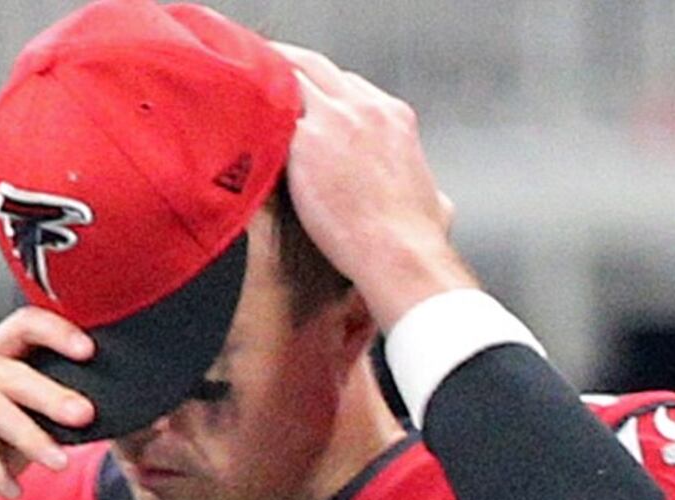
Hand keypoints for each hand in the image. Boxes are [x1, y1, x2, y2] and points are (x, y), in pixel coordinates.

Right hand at [0, 309, 95, 499]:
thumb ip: (37, 422)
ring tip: (58, 464)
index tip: (90, 351)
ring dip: (28, 436)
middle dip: (51, 395)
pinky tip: (10, 490)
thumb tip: (86, 419)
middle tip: (85, 415)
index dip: (57, 332)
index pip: (22, 328)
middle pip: (11, 369)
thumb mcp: (7, 442)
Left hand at [269, 43, 471, 326]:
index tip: (311, 104)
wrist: (399, 254)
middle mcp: (366, 108)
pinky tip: (238, 118)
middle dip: (293, 75)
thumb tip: (436, 201)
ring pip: (290, 77)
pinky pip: (270, 108)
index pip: (351, 85)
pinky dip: (255, 110)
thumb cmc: (417, 240)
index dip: (327, 94)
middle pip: (318, 69)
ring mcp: (334, 118)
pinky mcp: (305, 138)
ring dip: (269, 85)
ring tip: (247, 98)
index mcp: (395, 117)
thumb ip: (426, 189)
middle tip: (269, 87)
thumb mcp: (435, 203)